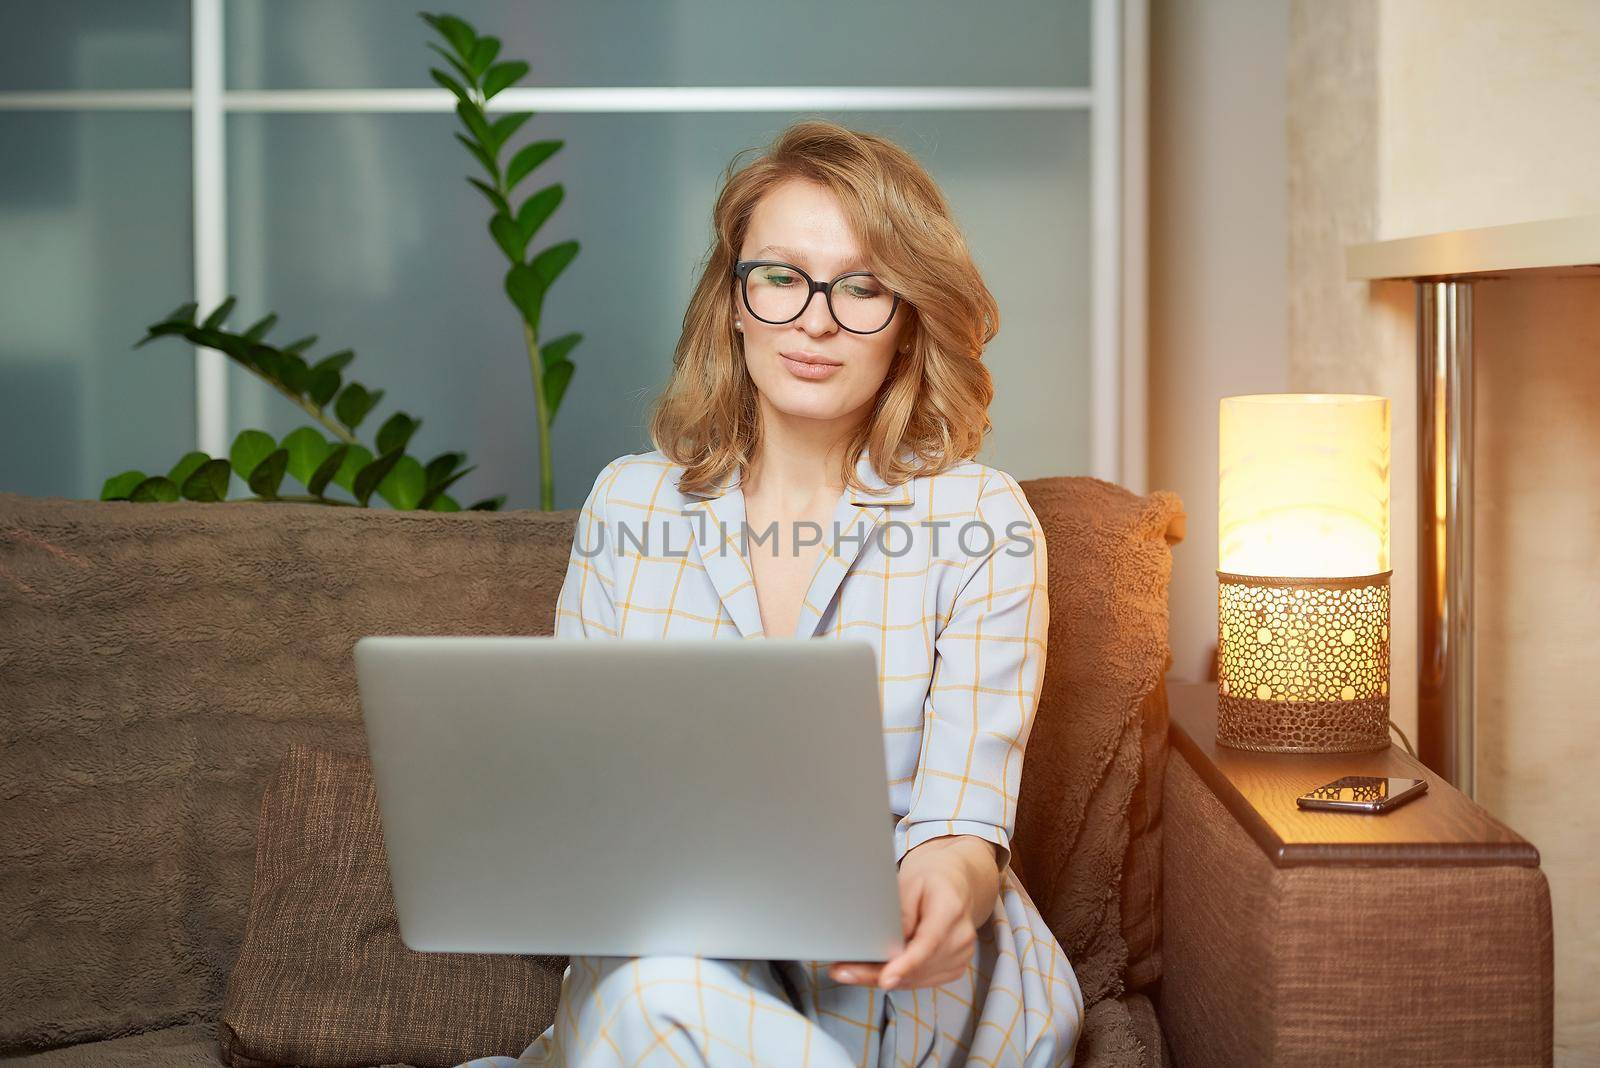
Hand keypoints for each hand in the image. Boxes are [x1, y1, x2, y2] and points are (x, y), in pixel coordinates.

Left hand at [828, 835, 998, 990]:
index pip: (928, 943)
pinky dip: (898, 979)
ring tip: (851, 972)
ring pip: (917, 980)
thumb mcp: (910, 883)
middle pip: (918, 967)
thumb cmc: (929, 880)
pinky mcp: (955, 967)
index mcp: (951, 909)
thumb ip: (901, 914)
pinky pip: (923, 981)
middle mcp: (961, 936)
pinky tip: (876, 972)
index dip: (905, 964)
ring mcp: (961, 955)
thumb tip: (888, 943)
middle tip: (843, 972)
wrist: (954, 883)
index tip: (885, 979)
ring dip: (883, 980)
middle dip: (877, 974)